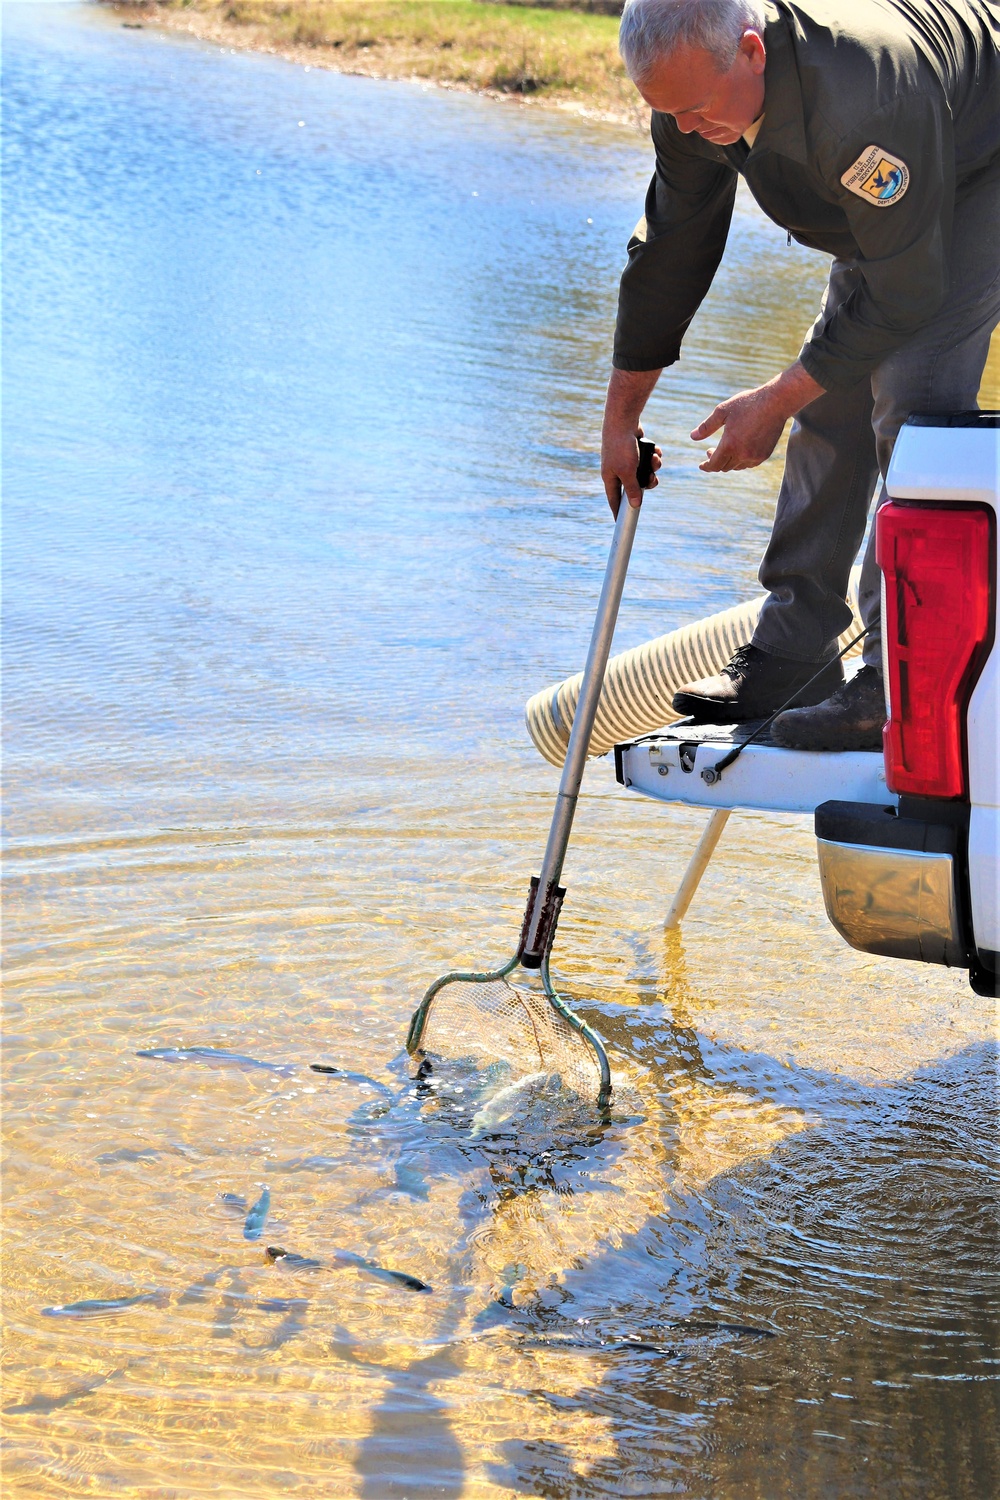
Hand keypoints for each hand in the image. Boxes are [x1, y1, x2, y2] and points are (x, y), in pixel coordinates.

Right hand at [601, 367, 662, 514]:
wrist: (623, 420)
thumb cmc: (621, 446)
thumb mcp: (627, 471)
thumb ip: (632, 489)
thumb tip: (635, 505)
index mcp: (610, 477)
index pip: (614, 500)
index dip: (618, 512)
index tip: (621, 523)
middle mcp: (617, 470)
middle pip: (635, 486)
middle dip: (647, 482)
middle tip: (653, 480)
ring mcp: (627, 460)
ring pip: (645, 472)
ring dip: (653, 467)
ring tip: (655, 459)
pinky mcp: (636, 450)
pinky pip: (649, 459)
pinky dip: (654, 456)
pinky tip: (655, 450)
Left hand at [691, 362, 824, 472]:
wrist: (776, 402)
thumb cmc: (748, 404)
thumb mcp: (723, 411)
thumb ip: (707, 426)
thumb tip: (692, 437)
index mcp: (730, 445)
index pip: (714, 464)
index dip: (706, 466)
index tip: (701, 465)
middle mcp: (742, 454)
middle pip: (724, 467)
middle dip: (715, 462)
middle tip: (710, 451)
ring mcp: (755, 456)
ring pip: (736, 467)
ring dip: (728, 462)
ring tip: (724, 451)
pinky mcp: (764, 455)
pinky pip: (748, 464)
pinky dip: (740, 461)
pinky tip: (738, 452)